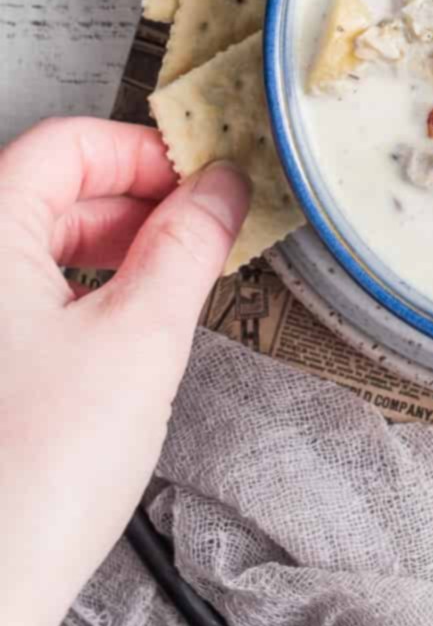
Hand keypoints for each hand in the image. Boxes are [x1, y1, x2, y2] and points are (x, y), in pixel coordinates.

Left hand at [0, 117, 246, 625]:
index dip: (143, 153)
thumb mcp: (141, 340)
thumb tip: (220, 188)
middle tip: (201, 232)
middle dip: (134, 204)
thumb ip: (187, 247)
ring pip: (32, 246)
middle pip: (47, 190)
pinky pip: (18, 299)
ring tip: (170, 286)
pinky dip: (75, 297)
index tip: (203, 181)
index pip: (67, 144)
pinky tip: (119, 337)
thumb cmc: (31, 480)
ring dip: (107, 251)